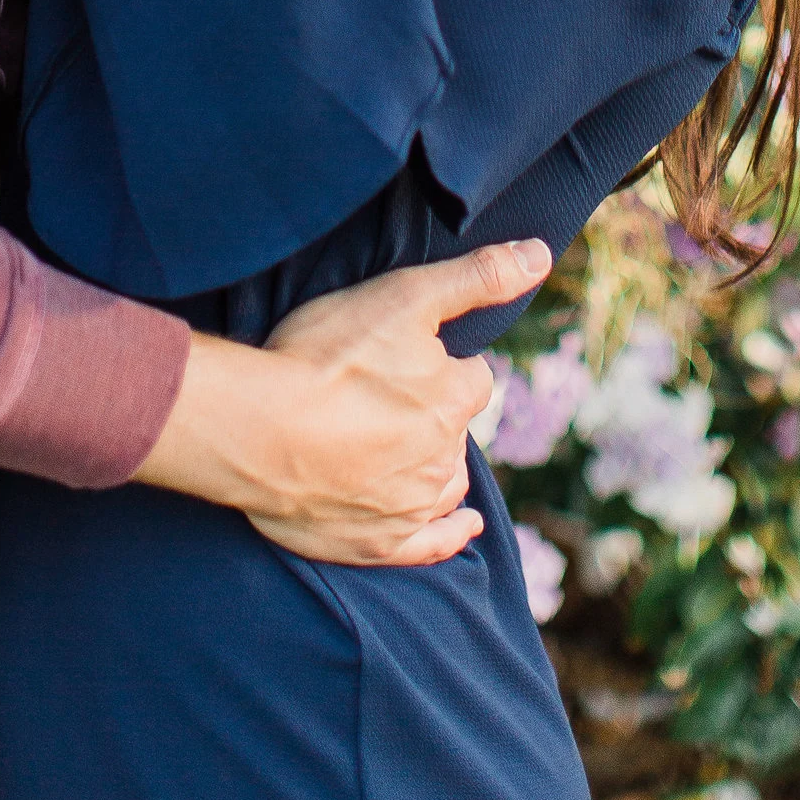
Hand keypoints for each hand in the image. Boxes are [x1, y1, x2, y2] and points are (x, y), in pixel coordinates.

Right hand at [133, 242, 550, 566]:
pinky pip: (431, 544)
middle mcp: (445, 458)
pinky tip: (464, 523)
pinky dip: (450, 533)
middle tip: (382, 395)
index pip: (470, 378)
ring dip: (436, 463)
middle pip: (455, 430)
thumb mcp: (405, 294)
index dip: (440, 364)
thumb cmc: (326, 356)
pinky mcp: (380, 544)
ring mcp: (413, 506)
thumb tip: (540, 255)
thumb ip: (477, 276)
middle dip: (431, 412)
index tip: (402, 357)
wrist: (259, 430)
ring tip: (407, 447)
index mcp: (456, 398)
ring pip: (447, 481)